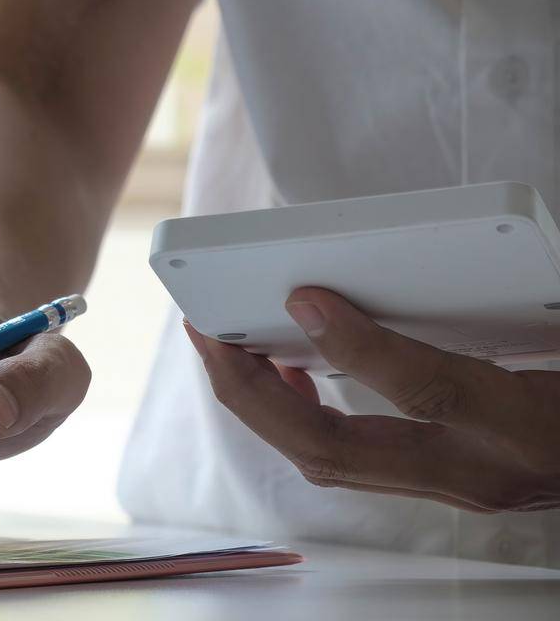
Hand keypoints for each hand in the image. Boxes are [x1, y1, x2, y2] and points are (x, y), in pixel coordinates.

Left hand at [188, 286, 559, 511]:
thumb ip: (528, 298)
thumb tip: (454, 249)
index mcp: (528, 427)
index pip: (432, 391)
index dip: (362, 343)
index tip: (306, 296)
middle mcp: (484, 470)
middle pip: (338, 452)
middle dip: (253, 394)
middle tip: (206, 332)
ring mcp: (460, 485)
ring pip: (331, 463)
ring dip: (262, 408)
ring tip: (226, 346)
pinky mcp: (448, 481)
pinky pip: (348, 459)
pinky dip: (299, 416)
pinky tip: (285, 371)